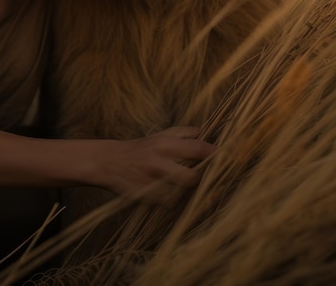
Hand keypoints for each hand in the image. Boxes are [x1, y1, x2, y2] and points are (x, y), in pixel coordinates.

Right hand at [95, 126, 215, 197]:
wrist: (109, 162)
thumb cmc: (140, 148)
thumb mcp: (159, 135)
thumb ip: (183, 133)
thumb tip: (206, 131)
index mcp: (163, 144)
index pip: (197, 149)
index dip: (214, 154)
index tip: (226, 157)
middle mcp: (158, 162)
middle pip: (192, 177)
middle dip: (199, 178)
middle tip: (199, 176)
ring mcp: (151, 182)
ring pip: (181, 194)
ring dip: (185, 191)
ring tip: (182, 185)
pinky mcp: (144, 197)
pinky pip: (168, 204)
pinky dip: (172, 200)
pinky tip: (169, 193)